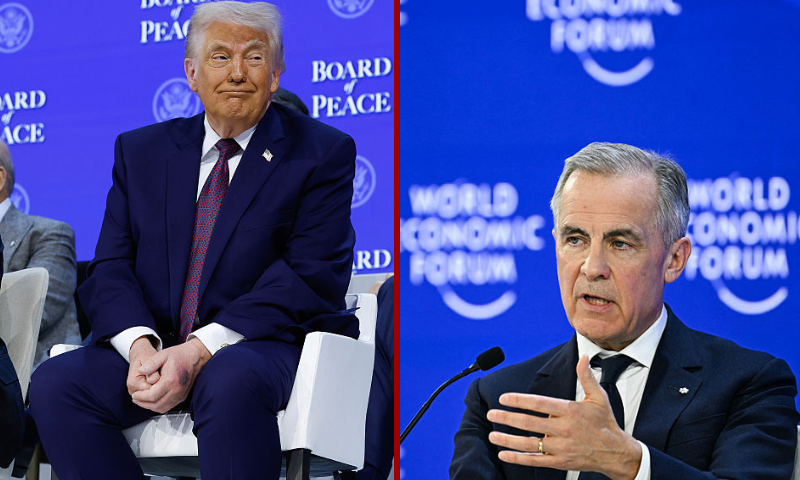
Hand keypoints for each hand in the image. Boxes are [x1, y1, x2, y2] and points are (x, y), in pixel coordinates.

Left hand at [131, 338, 211, 412]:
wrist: (196, 356)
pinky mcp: (183, 396)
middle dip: (143, 403)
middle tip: (136, 399)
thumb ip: (150, 363)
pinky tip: (153, 401)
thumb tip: (140, 371)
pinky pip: (169, 406)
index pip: (152, 395)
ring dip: (150, 406)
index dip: (141, 397)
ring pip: (162, 408)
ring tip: (142, 401)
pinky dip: (159, 406)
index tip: (135, 394)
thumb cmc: (181, 355)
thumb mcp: (163, 354)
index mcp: (171, 380)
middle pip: (156, 404)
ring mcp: (181, 394)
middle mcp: (177, 390)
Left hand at [486, 355, 641, 479]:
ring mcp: (561, 447)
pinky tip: (504, 454)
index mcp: (570, 411)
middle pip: (529, 423)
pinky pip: (535, 461)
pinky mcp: (560, 462)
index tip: (504, 398)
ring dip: (508, 439)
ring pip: (529, 444)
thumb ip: (586, 377)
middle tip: (491, 414)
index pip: (539, 404)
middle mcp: (563, 429)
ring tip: (493, 434)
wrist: (616, 453)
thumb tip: (583, 357)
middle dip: (507, 418)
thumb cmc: (605, 423)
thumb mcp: (598, 397)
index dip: (519, 400)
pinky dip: (518, 458)